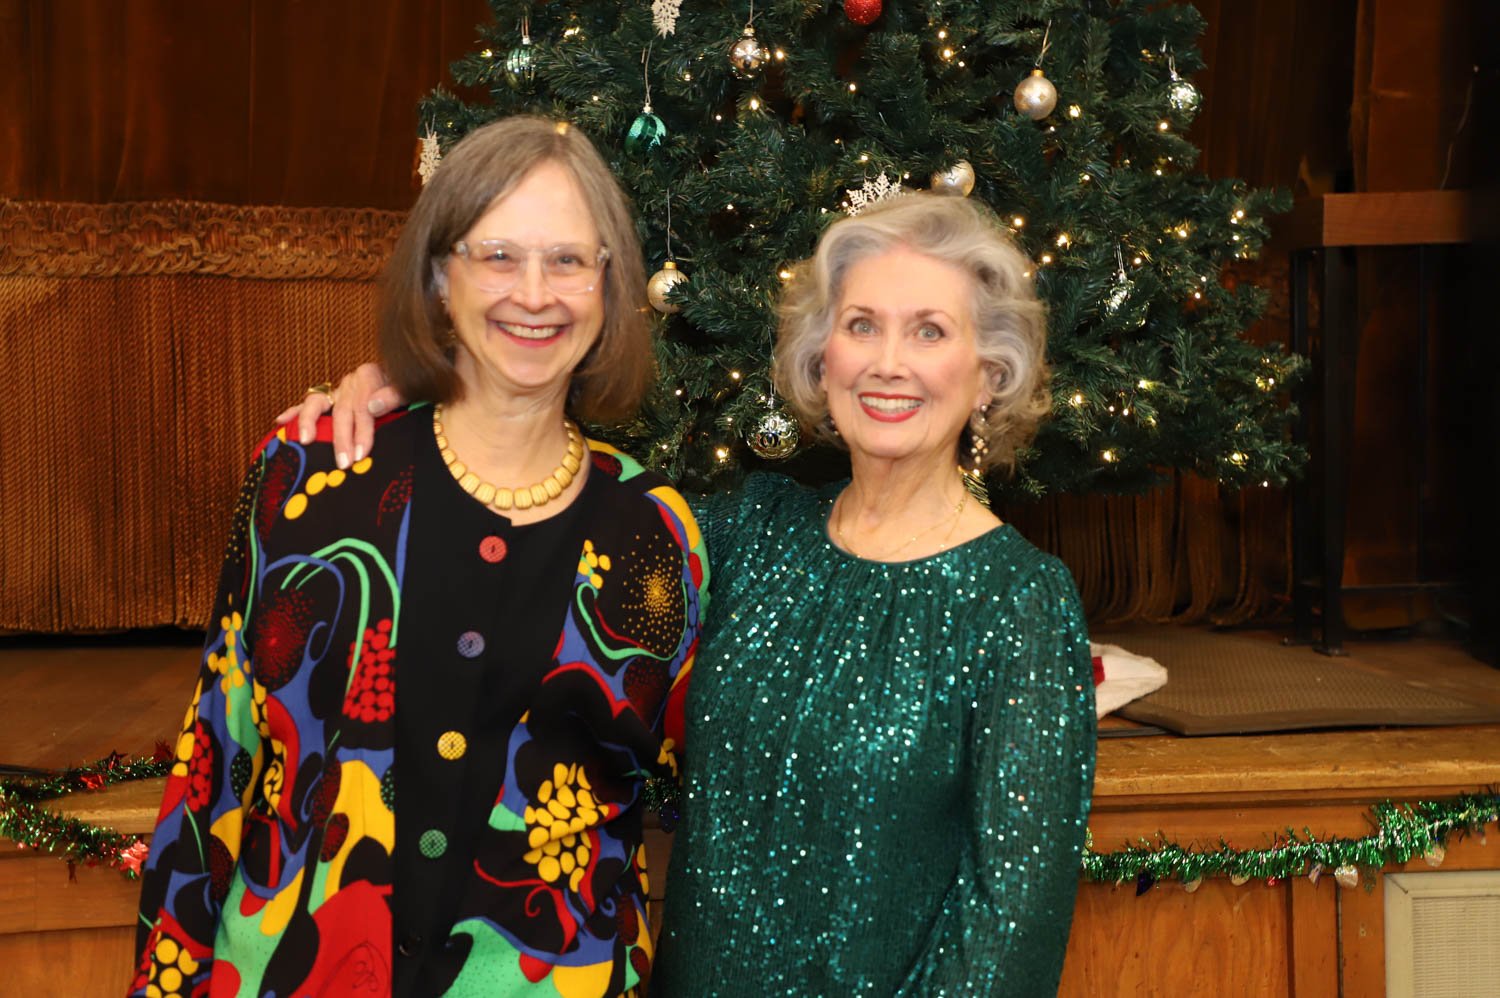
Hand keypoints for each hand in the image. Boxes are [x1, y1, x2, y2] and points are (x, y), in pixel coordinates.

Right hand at [274, 363, 403, 467]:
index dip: (362, 431)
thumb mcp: (409, 389)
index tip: (361, 454)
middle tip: (343, 463)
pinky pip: (308, 404)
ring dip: (309, 422)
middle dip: (341, 439)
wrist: (404, 378)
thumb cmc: (407, 388)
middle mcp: (350, 381)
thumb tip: (373, 406)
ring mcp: (337, 389)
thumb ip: (394, 396)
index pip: (363, 407)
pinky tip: (280, 421)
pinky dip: (294, 412)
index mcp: (369, 376)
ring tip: (305, 440)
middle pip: (342, 411)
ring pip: (317, 403)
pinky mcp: (329, 396)